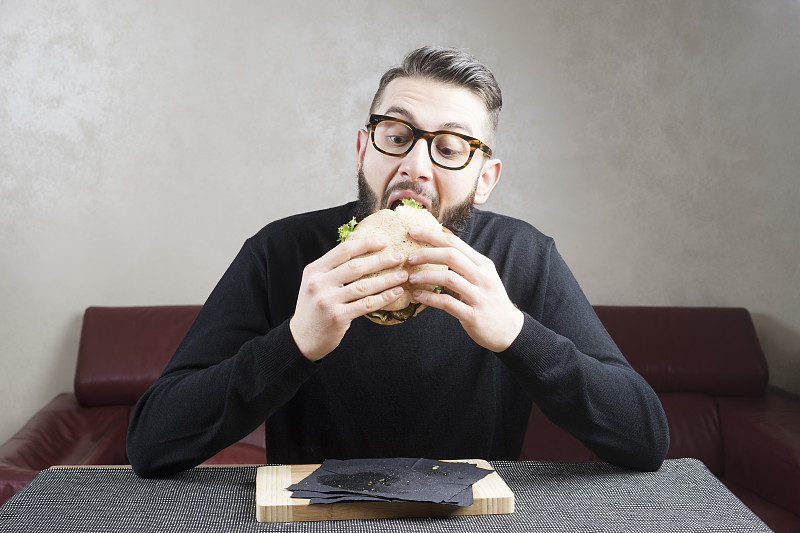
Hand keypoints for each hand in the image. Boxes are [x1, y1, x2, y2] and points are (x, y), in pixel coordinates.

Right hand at [290, 237, 407, 360]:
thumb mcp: (316, 284)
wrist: (301, 338)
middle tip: (398, 257)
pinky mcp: (337, 316)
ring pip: (363, 286)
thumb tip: (363, 253)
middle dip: (381, 260)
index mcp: (314, 270)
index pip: (343, 251)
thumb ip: (333, 270)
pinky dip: (384, 297)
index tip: (384, 242)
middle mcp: (318, 283)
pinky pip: (366, 304)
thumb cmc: (314, 309)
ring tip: (402, 275)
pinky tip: (396, 293)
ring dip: (387, 279)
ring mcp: (327, 300)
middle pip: (356, 267)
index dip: (365, 244)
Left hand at [406, 226, 523, 352]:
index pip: (455, 242)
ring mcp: (479, 296)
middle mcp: (482, 277)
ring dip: (426, 276)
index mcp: (483, 264)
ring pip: (448, 278)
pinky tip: (418, 295)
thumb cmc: (489, 300)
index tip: (412, 231)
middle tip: (409, 258)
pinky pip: (447, 302)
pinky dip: (429, 298)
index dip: (432, 235)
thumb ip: (463, 266)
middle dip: (426, 253)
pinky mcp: (473, 315)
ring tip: (411, 278)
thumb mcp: (481, 278)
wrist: (508, 329)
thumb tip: (435, 250)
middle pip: (451, 255)